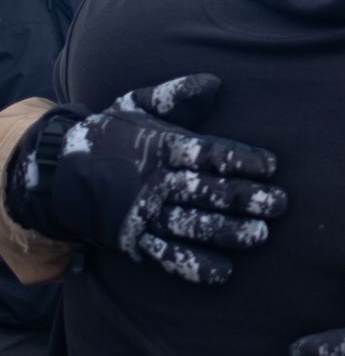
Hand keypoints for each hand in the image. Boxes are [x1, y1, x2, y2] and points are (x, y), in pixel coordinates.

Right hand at [6, 74, 286, 283]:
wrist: (54, 168)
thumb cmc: (112, 133)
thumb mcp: (138, 103)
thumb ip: (176, 95)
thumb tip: (213, 82)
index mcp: (160, 147)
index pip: (206, 154)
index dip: (239, 160)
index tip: (271, 166)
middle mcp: (153, 181)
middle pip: (205, 191)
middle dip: (244, 199)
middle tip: (279, 205)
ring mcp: (142, 213)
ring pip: (190, 225)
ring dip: (226, 232)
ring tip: (259, 236)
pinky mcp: (131, 239)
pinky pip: (164, 255)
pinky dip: (192, 266)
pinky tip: (221, 273)